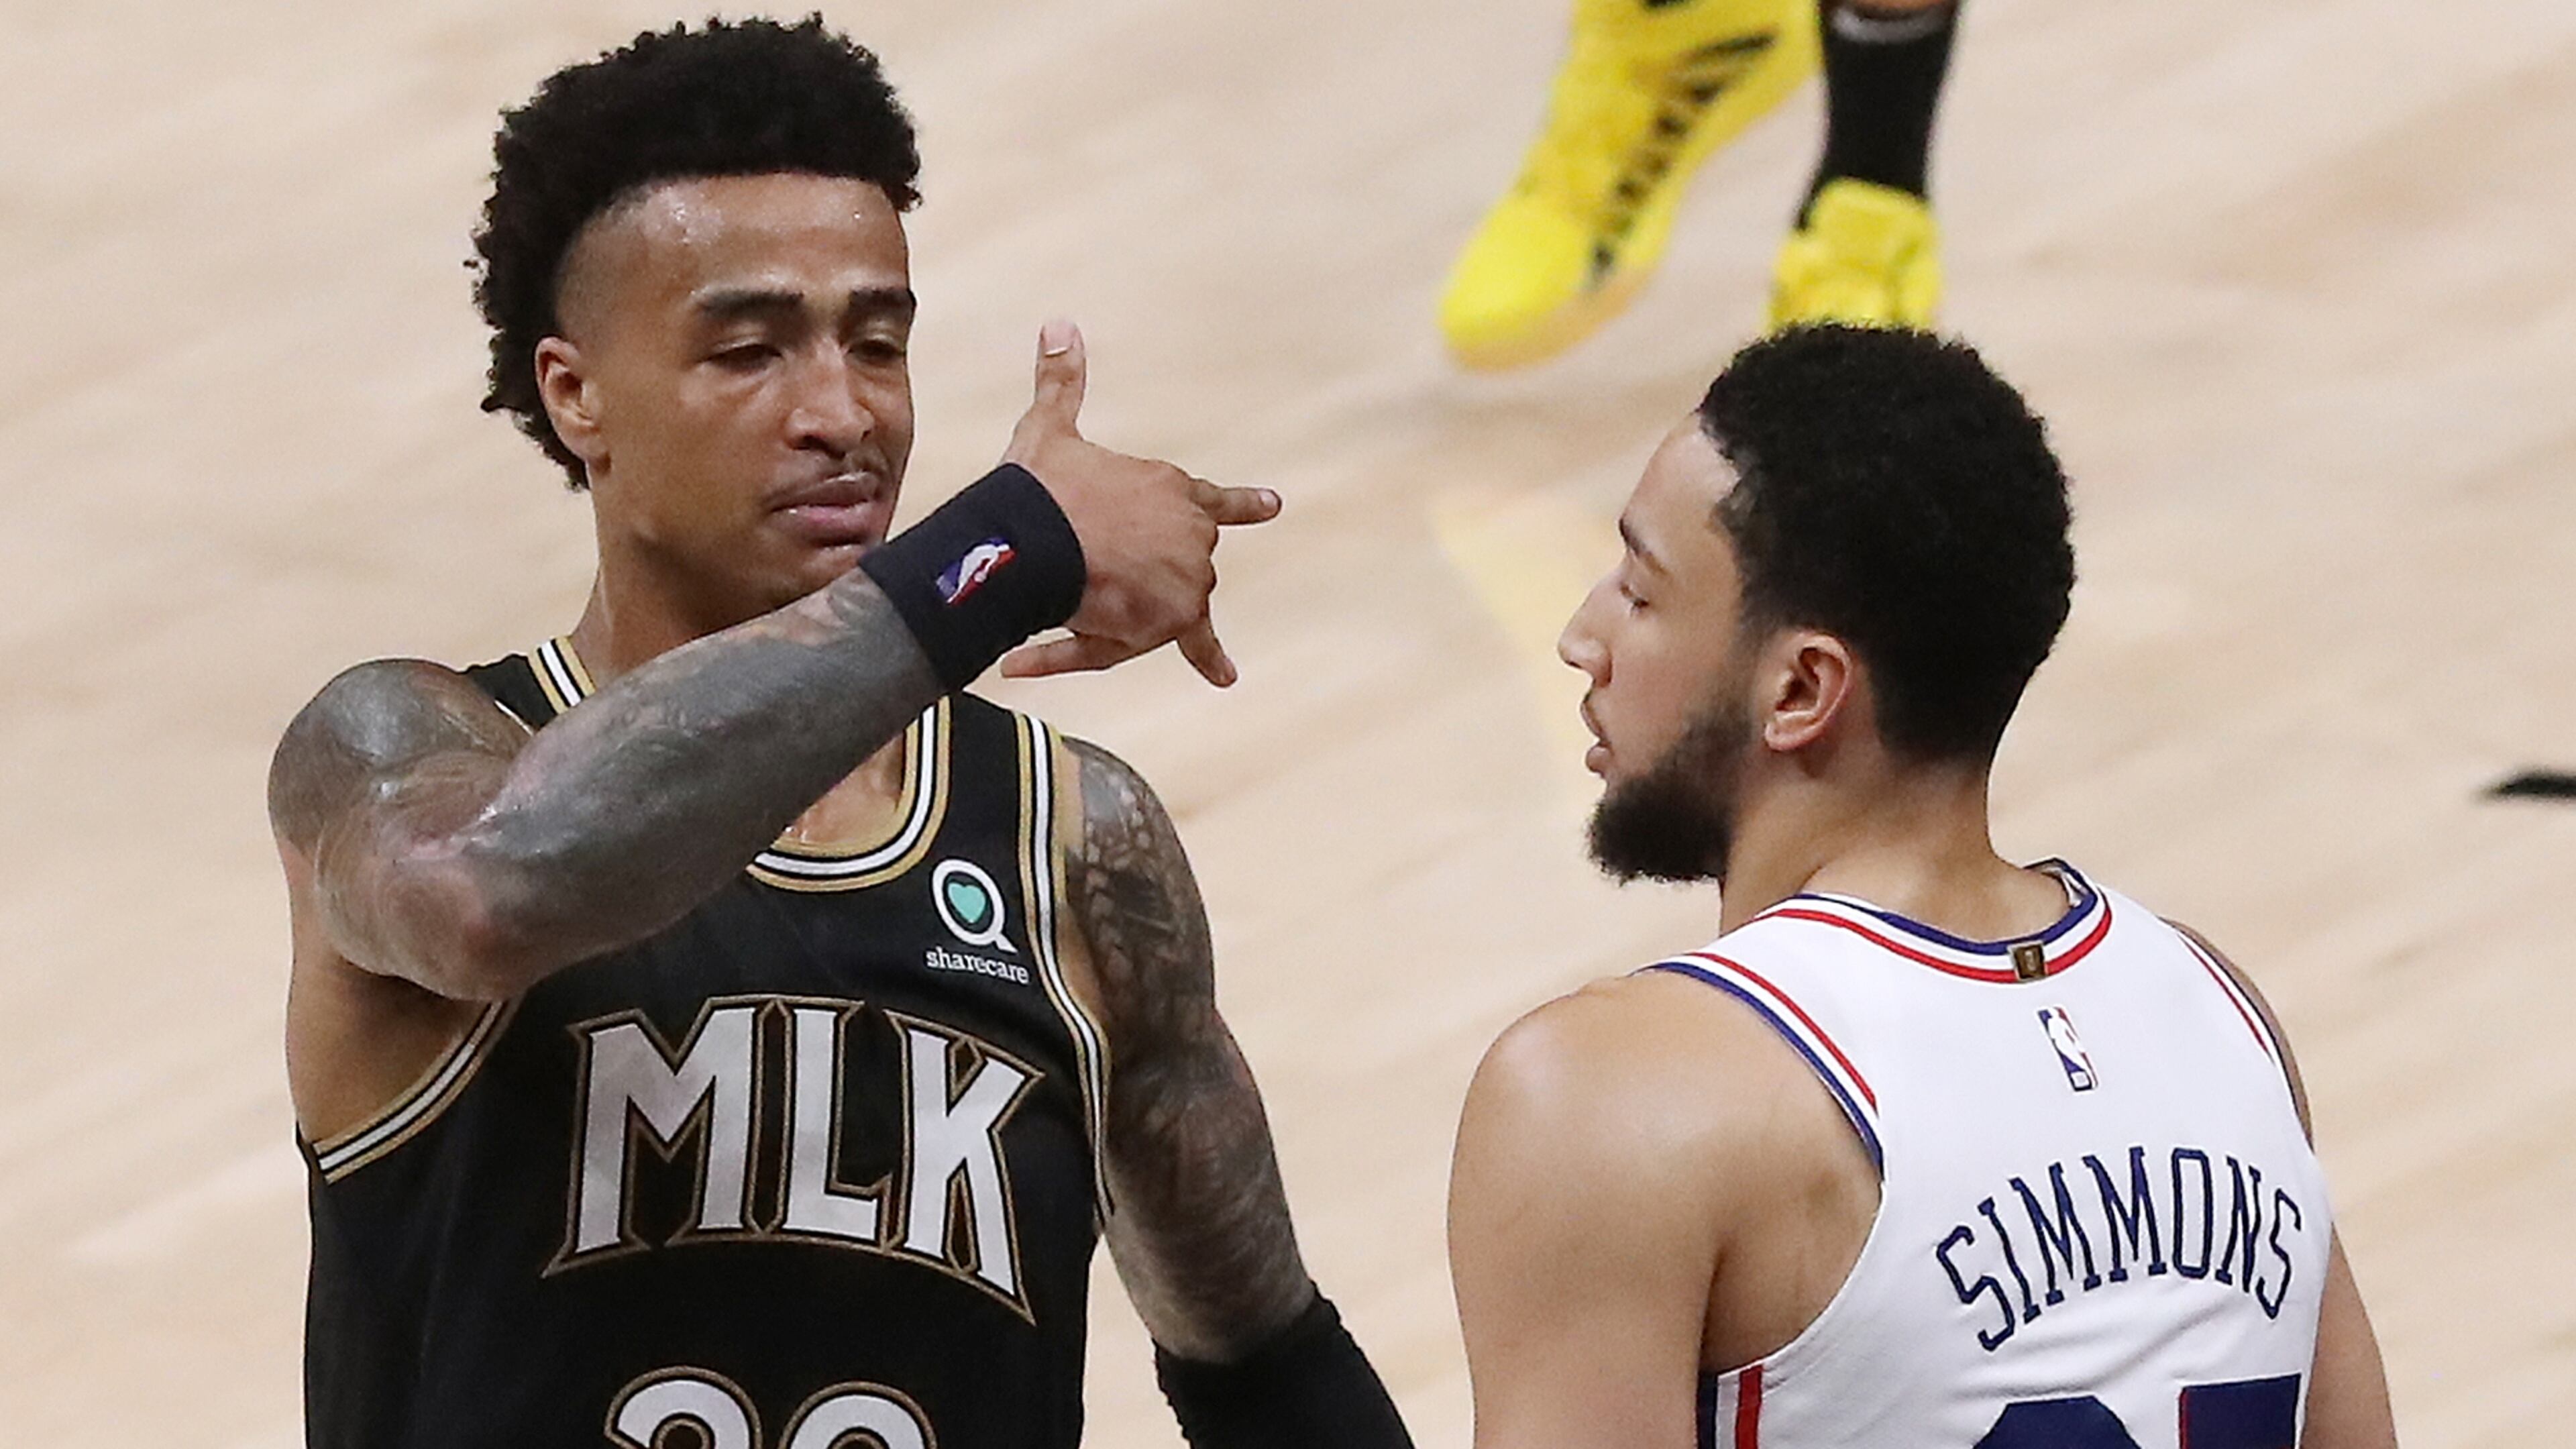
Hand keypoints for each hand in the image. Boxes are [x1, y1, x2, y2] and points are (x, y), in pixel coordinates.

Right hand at [999, 320, 1279, 685]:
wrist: (1033, 538)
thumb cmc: (1040, 486)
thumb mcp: (1050, 430)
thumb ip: (1061, 383)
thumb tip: (1058, 321)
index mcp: (1171, 488)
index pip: (1216, 500)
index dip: (1244, 504)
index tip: (1274, 506)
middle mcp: (1193, 533)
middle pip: (1189, 564)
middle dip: (1155, 574)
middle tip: (1107, 573)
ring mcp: (1190, 576)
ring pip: (1181, 607)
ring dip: (1142, 612)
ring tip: (1094, 602)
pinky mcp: (1178, 618)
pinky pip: (1192, 643)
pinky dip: (1205, 659)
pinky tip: (1226, 677)